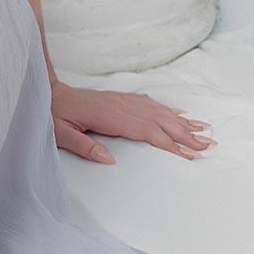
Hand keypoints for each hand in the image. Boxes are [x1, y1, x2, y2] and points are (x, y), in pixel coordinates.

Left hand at [49, 80, 214, 165]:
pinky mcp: (120, 99)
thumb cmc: (53, 115)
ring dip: (181, 121)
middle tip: (206, 145)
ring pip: (157, 111)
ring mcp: (122, 101)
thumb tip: (110, 160)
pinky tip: (179, 114)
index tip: (187, 154)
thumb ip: (84, 147)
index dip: (168, 144)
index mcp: (109, 116)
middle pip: (159, 121)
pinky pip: (149, 103)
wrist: (47, 93)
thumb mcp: (61, 134)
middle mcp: (120, 106)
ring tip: (202, 130)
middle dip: (184, 134)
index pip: (146, 132)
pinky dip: (167, 109)